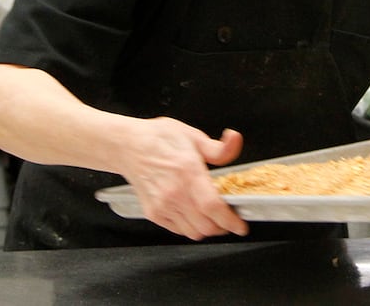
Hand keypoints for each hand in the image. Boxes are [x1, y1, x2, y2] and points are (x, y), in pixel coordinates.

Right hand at [120, 118, 247, 240]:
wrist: (128, 146)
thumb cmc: (159, 139)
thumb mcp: (193, 136)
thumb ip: (219, 147)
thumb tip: (235, 140)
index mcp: (188, 172)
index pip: (213, 207)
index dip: (230, 221)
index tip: (241, 226)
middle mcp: (174, 193)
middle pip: (205, 226)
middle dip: (223, 227)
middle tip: (230, 220)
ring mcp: (162, 206)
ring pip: (193, 232)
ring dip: (207, 229)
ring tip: (213, 218)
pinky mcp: (154, 213)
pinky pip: (178, 230)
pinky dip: (190, 228)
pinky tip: (194, 215)